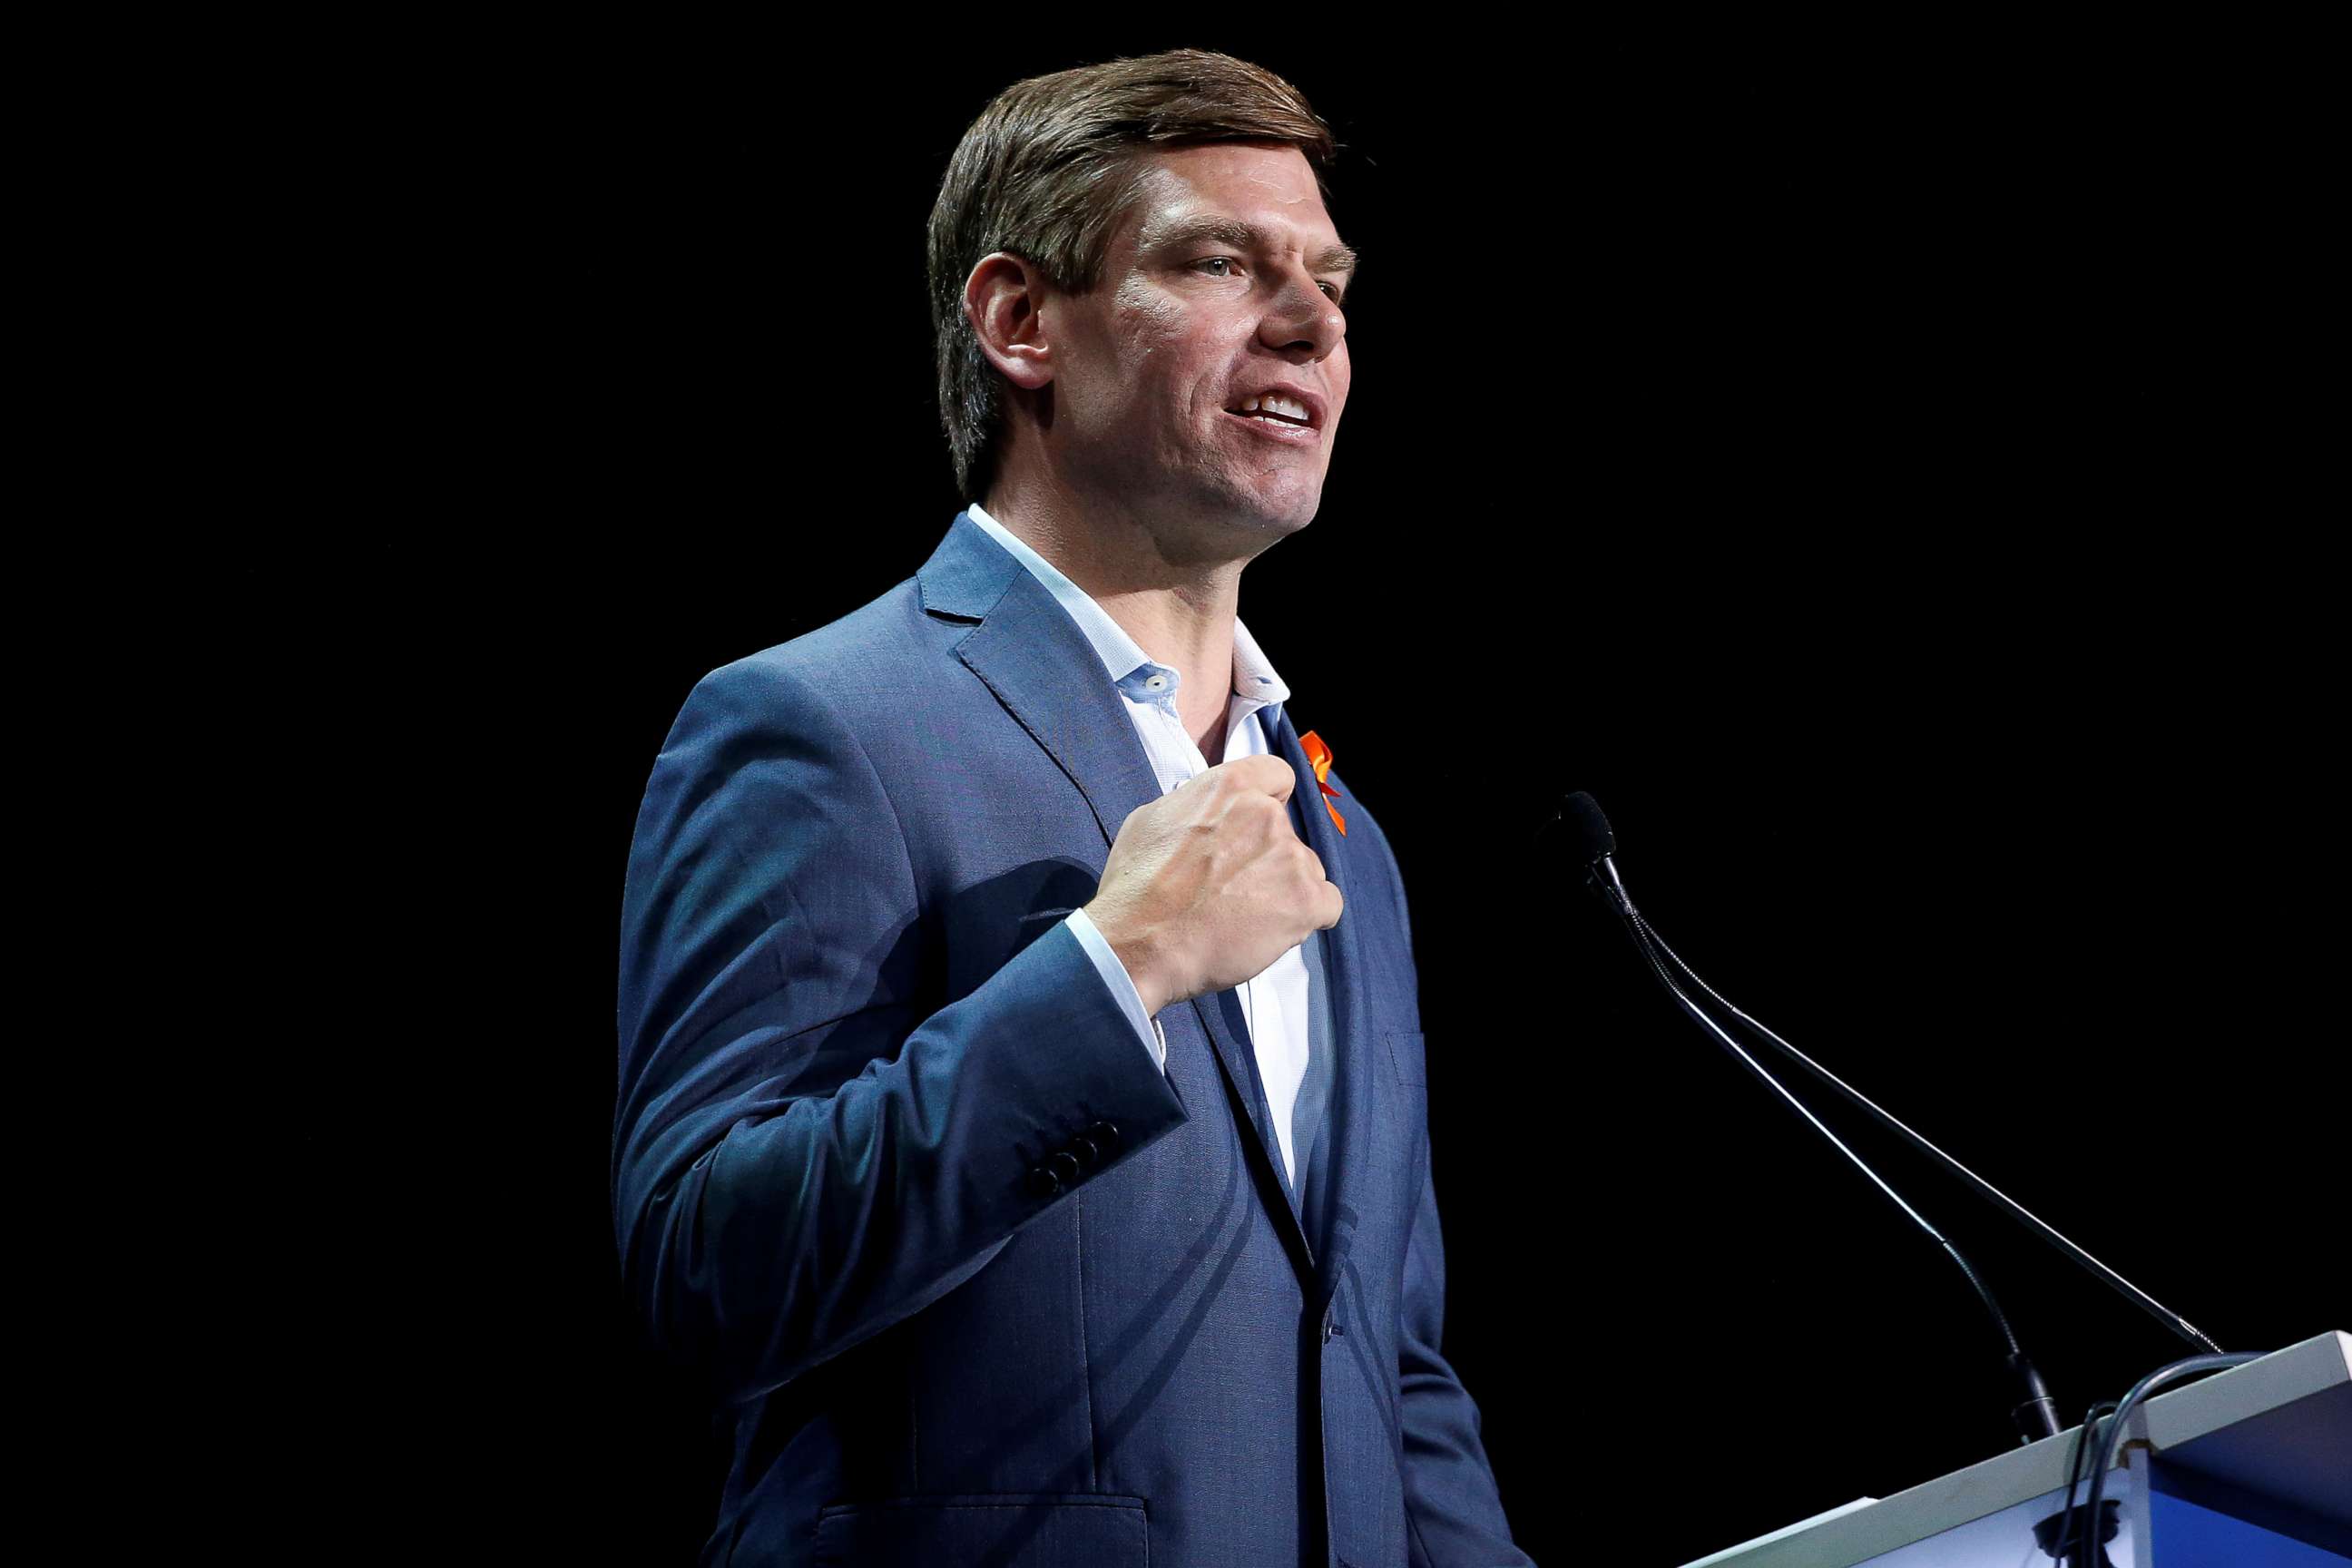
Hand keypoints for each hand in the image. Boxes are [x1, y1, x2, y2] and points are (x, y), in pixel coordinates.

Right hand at [1082, 754, 1344, 1017]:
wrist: (1140, 944)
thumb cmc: (1136, 887)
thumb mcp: (1152, 819)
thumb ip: (1194, 807)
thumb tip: (1206, 814)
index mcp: (1230, 786)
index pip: (1278, 775)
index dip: (1271, 801)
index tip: (1256, 827)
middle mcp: (1266, 814)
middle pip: (1288, 832)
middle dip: (1268, 857)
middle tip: (1234, 888)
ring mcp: (1291, 857)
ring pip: (1306, 870)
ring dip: (1284, 890)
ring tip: (1244, 917)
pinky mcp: (1306, 900)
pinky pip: (1327, 905)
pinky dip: (1306, 918)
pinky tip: (1272, 930)